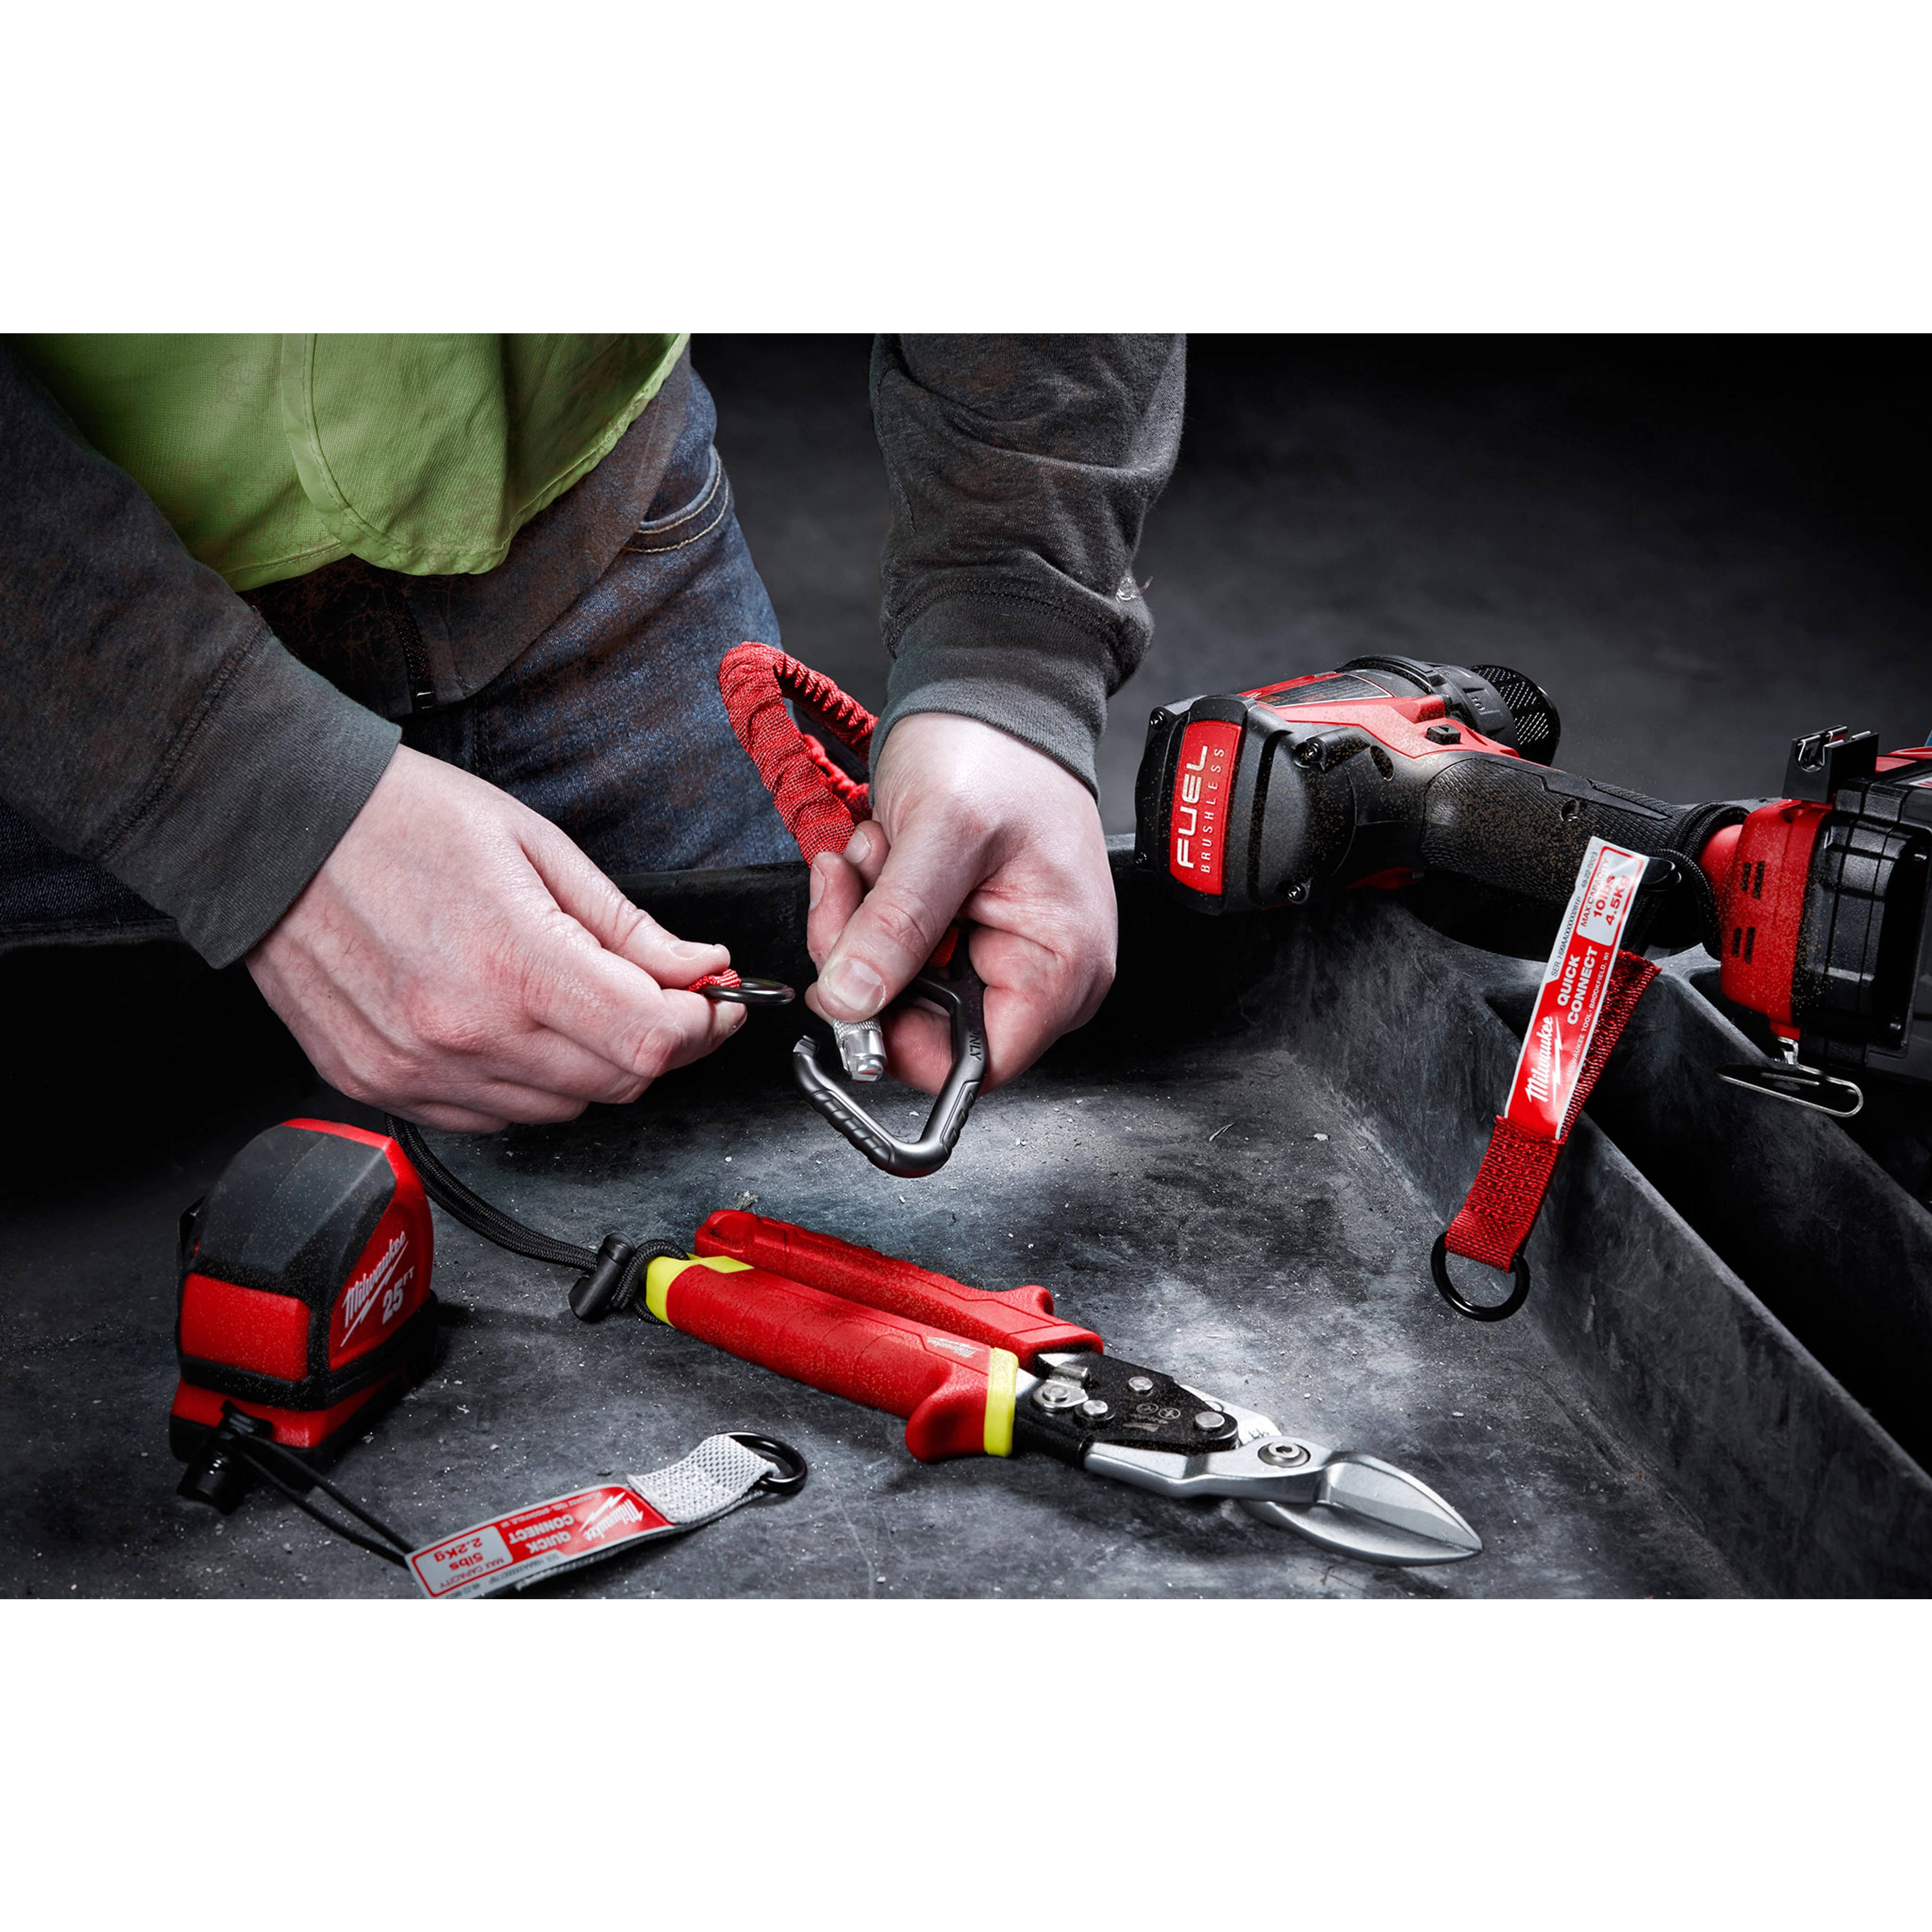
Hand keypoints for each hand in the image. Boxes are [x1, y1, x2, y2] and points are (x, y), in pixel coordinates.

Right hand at [247, 746, 743, 1131]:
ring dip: (593, 1066)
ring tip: (574, 1000)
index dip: (703, 1023)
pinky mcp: (381, 1086)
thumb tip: (697, 968)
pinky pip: (492, 1117)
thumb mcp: (537, 847)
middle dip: (661, 1043)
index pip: (651, 1040)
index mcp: (512, 964)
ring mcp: (417, 1070)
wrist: (273, 831)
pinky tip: (514, 1028)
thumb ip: (626, 926)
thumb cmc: (398, 821)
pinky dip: (525, 1085)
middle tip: (665, 996)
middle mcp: (464, 1032)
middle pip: (617, 1082)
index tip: (715, 998)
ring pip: (562, 1108)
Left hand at [804, 714, 1114, 1090]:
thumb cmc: (996, 750)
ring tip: (877, 853)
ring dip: (863, 925)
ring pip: (895, 989)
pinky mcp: (959, 930)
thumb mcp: (941, 835)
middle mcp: (1038, 973)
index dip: (900, 1044)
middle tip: (853, 889)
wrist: (993, 689)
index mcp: (1061, 968)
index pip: (974, 1066)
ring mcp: (996, 952)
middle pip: (923, 1027)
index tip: (850, 991)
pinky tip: (883, 855)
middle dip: (868, 962)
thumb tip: (853, 1002)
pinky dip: (870, 908)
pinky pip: (893, 952)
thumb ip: (898, 926)